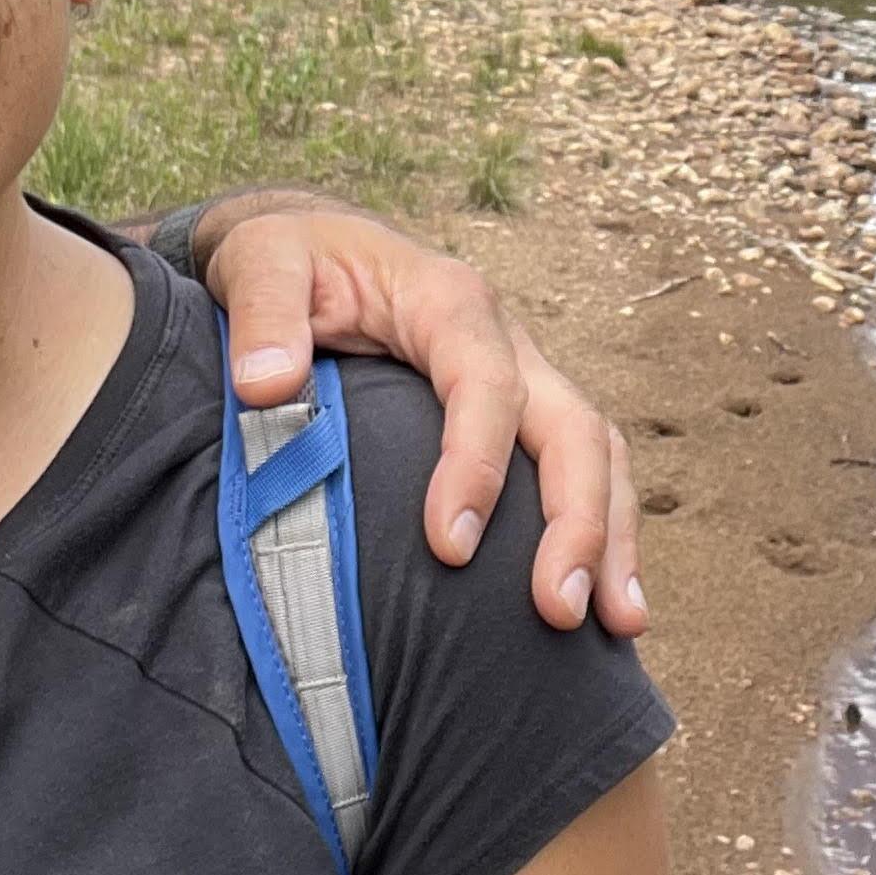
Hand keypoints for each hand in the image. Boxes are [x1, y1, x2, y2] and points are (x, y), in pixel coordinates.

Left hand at [200, 200, 646, 638]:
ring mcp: (524, 378)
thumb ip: (263, 316)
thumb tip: (265, 387)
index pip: (485, 384)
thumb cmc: (288, 261)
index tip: (450, 548)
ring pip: (596, 452)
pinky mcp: (520, 415)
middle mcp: (505, 340)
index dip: (477, 464)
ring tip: (616, 625)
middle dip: (577, 519)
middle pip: (571, 426)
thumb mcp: (259, 262)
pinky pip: (580, 469)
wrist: (312, 249)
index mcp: (448, 301)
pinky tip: (604, 607)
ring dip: (610, 537)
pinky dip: (603, 534)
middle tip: (557, 611)